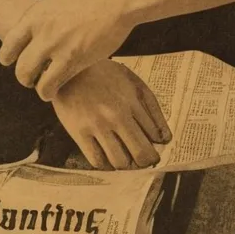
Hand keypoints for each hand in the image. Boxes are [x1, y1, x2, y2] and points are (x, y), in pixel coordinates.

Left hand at [0, 0, 132, 99]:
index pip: (8, 44)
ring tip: (45, 87)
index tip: (16, 62)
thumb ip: (41, 22)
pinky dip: (49, 91)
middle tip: (33, 78)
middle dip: (24, 76)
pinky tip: (56, 89)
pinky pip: (50, 85)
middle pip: (18, 65)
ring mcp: (56, 45)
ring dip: (36, 86)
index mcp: (35, 15)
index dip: (9, 57)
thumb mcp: (57, 5)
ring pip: (29, 77)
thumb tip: (30, 40)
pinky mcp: (73, 59)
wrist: (117, 0)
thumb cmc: (91, 2)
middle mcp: (41, 30)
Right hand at [51, 59, 171, 169]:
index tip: (154, 147)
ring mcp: (96, 125)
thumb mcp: (133, 81)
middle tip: (144, 161)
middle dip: (147, 161)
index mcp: (131, 101)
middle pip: (140, 154)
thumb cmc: (105, 74)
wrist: (69, 68)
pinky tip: (107, 157)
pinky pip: (97, 161)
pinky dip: (106, 165)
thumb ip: (152, 106)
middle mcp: (116, 115)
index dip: (157, 145)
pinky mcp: (78, 132)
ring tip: (125, 158)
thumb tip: (165, 138)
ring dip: (126, 164)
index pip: (155, 135)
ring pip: (120, 161)